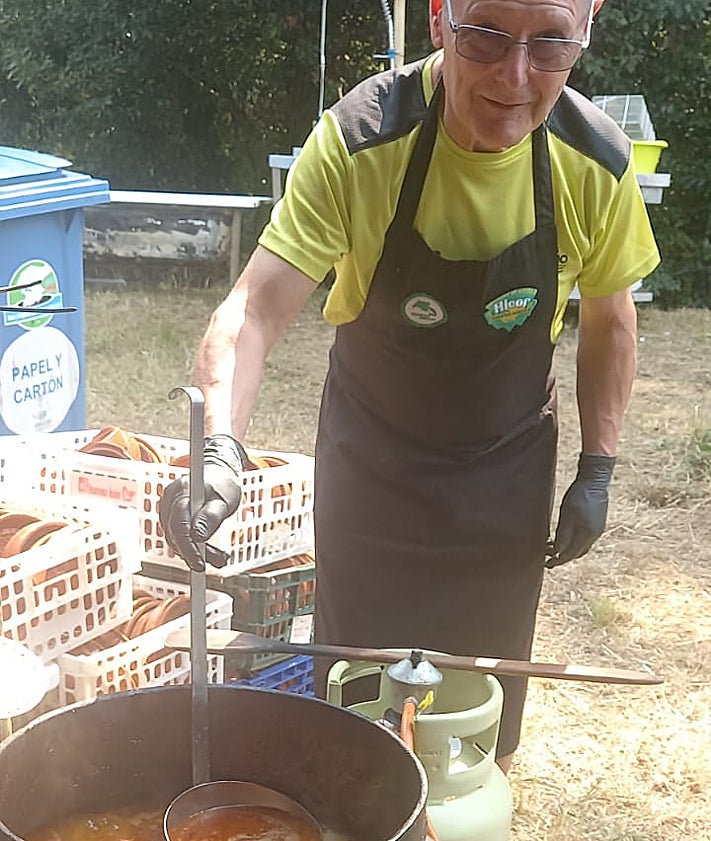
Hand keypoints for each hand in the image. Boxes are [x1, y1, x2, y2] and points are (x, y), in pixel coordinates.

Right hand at [158, 434, 249, 570]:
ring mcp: (168, 509)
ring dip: (196, 552)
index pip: (179, 523)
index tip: (200, 563)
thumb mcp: (224, 500)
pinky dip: (192, 547)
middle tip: (219, 561)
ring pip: (176, 539)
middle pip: (176, 534)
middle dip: (195, 552)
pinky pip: (178, 537)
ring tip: (220, 557)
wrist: (218, 475)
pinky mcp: (171, 518)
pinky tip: (208, 553)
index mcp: (182, 491)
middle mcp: (170, 500)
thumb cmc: (222, 485)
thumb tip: (198, 536)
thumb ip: (211, 516)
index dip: (188, 546)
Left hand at [547, 454, 615, 567]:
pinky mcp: (597, 522)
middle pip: (576, 553)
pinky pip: (584, 538)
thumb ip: (563, 535)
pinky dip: (573, 541)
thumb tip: (557, 553)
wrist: (595, 479)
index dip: (557, 561)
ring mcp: (597, 529)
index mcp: (587, 535)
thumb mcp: (567, 515)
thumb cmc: (579, 495)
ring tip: (551, 546)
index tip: (546, 564)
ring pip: (580, 546)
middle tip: (546, 557)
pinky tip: (563, 536)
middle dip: (561, 557)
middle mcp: (594, 535)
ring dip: (566, 549)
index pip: (570, 555)